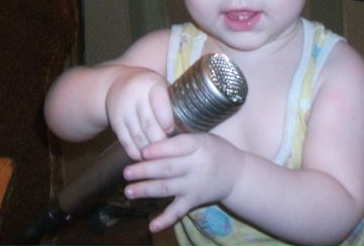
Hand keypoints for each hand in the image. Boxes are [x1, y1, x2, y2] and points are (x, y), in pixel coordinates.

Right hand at [104, 68, 174, 160]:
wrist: (118, 83)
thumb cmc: (150, 88)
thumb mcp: (162, 86)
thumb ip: (173, 103)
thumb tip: (190, 127)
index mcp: (152, 84)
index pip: (160, 105)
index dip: (168, 122)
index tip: (174, 131)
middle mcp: (135, 96)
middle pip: (149, 124)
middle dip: (161, 140)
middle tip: (172, 149)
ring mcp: (123, 110)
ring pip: (138, 136)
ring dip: (151, 150)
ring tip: (162, 157)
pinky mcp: (115, 123)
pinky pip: (126, 143)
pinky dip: (137, 153)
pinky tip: (147, 158)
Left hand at [123, 133, 242, 232]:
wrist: (237, 174)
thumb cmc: (215, 151)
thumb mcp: (202, 138)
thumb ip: (180, 139)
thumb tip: (150, 137)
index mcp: (199, 146)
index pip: (178, 147)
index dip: (160, 150)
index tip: (142, 152)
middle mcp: (197, 166)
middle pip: (168, 168)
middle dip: (146, 171)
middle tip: (126, 172)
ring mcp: (195, 185)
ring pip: (168, 188)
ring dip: (147, 190)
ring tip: (129, 191)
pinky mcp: (194, 201)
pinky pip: (178, 211)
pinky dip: (165, 220)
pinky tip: (151, 226)